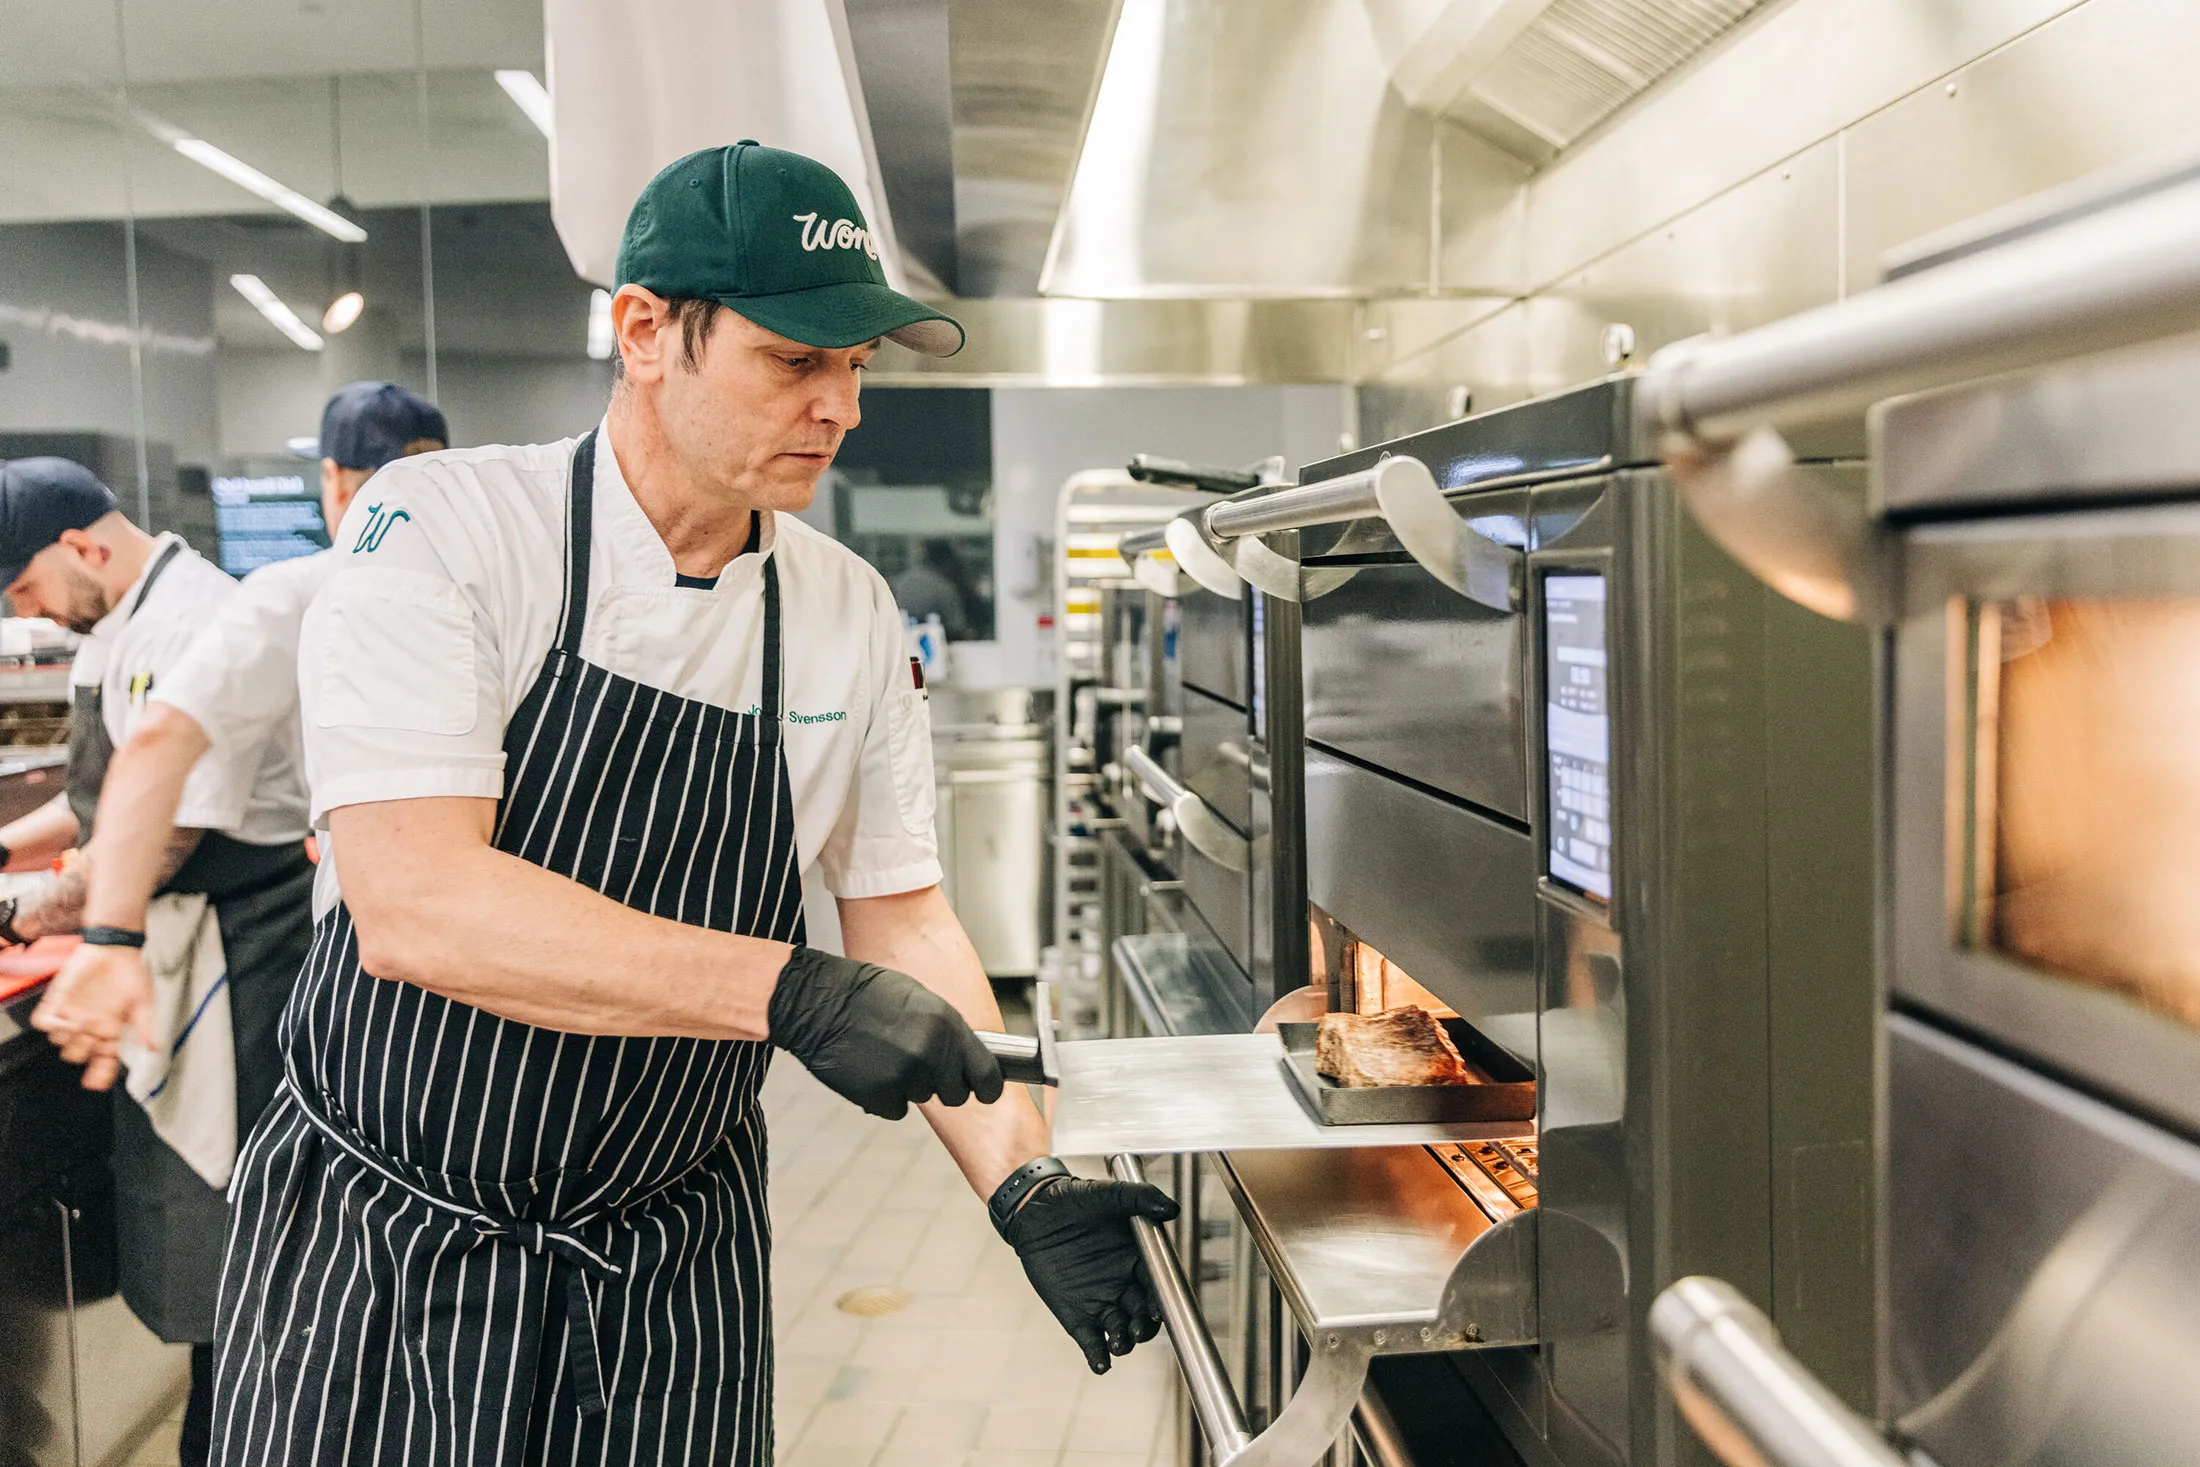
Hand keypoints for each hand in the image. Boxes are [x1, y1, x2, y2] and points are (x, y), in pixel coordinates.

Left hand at [31, 942, 153, 1091]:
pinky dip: (51, 1026)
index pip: (103, 1062)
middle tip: (95, 1037)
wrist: (115, 948)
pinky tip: (65, 1020)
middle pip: (78, 1055)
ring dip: (70, 1039)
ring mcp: (72, 1015)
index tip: (96, 1084)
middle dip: (85, 1052)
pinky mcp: (57, 1002)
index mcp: (111, 1032)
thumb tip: (154, 1049)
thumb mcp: (145, 1003)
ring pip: (60, 1042)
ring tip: (82, 1025)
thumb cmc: (133, 975)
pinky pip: (43, 1023)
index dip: (99, 1076)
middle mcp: (89, 1028)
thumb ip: (147, 1026)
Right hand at [767, 947, 1004, 1119]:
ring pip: (922, 1097)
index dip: (986, 1086)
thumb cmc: (866, 993)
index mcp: (948, 1025)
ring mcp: (906, 1077)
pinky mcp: (880, 1096)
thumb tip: (963, 1057)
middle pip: (956, 1094)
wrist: (816, 1001)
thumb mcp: (920, 1000)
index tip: (984, 1091)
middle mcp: (932, 1053)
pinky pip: (895, 1109)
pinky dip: (884, 1097)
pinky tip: (868, 1070)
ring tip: (883, 1055)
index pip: (987, 1073)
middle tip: (917, 1064)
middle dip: (941, 1084)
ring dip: (908, 1085)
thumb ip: (946, 1031)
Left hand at [1002, 1174, 1179, 1372]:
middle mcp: (1124, 1285)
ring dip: (1124, 1341)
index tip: (1158, 1309)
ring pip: (1122, 1331)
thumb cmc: (1074, 1199)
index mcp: (1138, 1259)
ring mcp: (1100, 1302)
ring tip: (1118, 1342)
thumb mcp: (1108, 1195)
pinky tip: (1100, 1363)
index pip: (1157, 1285)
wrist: (1034, 1209)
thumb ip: (1140, 1199)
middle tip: (1137, 1328)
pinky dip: (1098, 1355)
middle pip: (1144, 1315)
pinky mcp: (1076, 1315)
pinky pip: (1091, 1340)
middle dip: (1145, 1326)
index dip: (1160, 1299)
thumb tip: (1170, 1208)